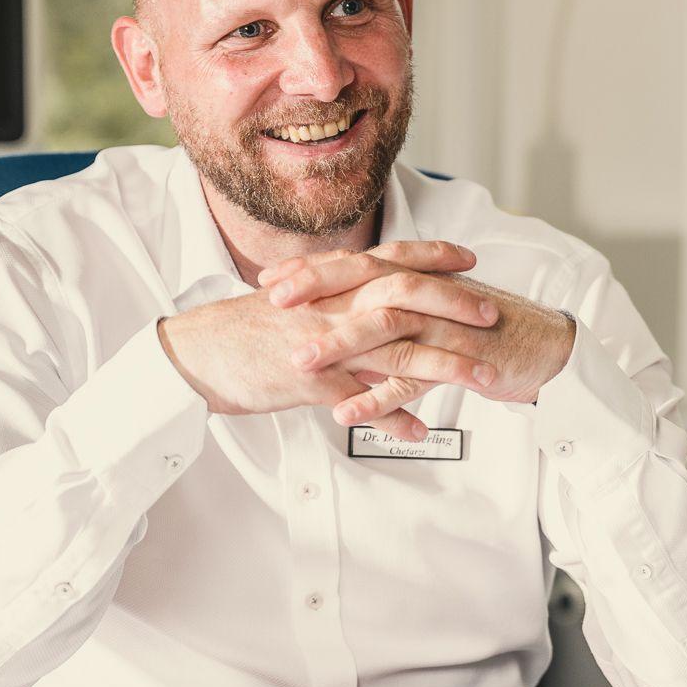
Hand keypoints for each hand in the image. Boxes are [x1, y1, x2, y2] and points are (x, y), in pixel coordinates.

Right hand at [157, 241, 499, 438]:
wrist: (194, 354)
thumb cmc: (243, 331)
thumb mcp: (295, 302)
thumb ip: (334, 297)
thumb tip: (365, 295)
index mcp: (330, 283)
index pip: (392, 258)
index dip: (433, 256)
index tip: (470, 258)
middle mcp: (333, 306)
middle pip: (407, 297)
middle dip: (455, 304)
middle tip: (492, 313)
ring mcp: (325, 343)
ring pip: (397, 351)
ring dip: (445, 365)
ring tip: (481, 378)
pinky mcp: (311, 382)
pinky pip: (362, 402)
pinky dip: (394, 417)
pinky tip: (421, 431)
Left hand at [261, 247, 575, 425]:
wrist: (548, 348)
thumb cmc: (488, 331)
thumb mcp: (437, 308)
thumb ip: (396, 306)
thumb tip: (348, 312)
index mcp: (419, 279)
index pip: (358, 264)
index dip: (314, 270)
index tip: (270, 281)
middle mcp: (429, 294)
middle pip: (366, 282)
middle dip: (317, 290)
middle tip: (273, 304)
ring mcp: (445, 328)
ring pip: (386, 327)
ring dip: (341, 344)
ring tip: (301, 363)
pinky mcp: (461, 363)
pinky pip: (414, 381)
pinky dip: (379, 399)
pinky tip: (346, 413)